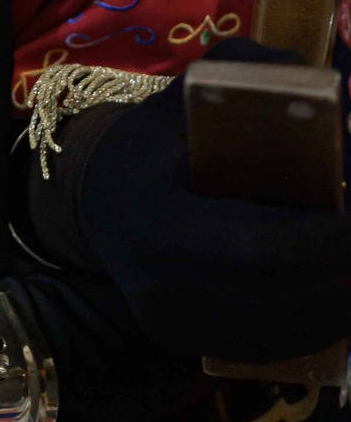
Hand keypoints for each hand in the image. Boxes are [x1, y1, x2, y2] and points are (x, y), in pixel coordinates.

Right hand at [78, 40, 350, 360]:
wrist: (97, 200)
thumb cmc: (154, 142)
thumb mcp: (189, 95)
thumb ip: (251, 74)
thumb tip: (332, 92)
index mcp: (161, 219)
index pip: (257, 245)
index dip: (323, 238)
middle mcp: (161, 284)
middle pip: (276, 293)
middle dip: (338, 270)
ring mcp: (174, 323)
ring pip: (278, 330)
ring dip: (336, 304)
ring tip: (350, 264)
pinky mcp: (186, 344)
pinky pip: (263, 347)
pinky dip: (311, 325)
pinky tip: (332, 293)